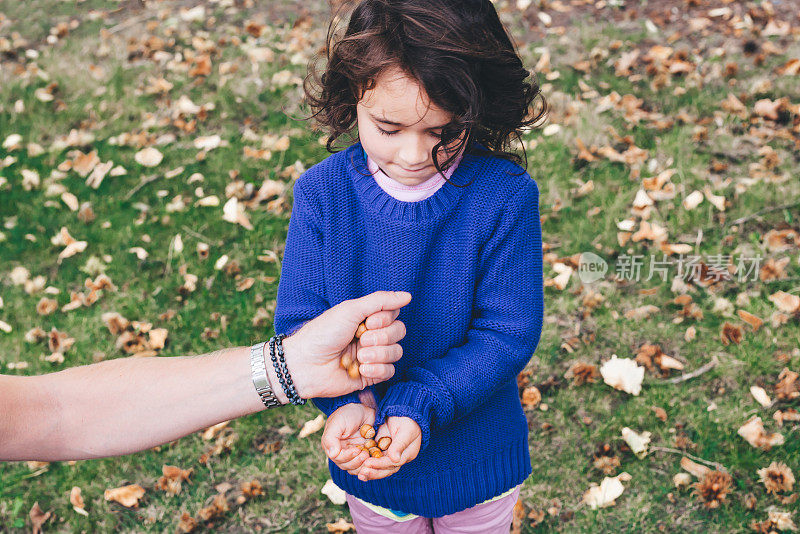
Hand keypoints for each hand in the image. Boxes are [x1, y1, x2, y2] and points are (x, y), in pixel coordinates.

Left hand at [282, 291, 410, 397]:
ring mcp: (372, 356)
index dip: (386, 319)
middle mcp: (371, 336)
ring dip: (378, 354)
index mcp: (366, 319)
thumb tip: (408, 295)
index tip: (368, 322)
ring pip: (396, 352)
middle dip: (382, 337)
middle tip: (360, 339)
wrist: (305, 364)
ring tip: (359, 356)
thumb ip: (380, 301)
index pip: (394, 315)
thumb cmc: (323, 333)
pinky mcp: (370, 376)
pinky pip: (389, 372)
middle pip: (399, 332)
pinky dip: (377, 369)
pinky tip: (361, 369)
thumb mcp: (350, 310)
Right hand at [321, 403, 374, 475]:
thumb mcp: (337, 423)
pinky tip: (375, 458)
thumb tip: (331, 454)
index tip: (357, 449)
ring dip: (364, 464)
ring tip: (369, 454)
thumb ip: (331, 438)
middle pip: (348, 466)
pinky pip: (367, 464)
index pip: (339, 459)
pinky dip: (371, 464)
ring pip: (357, 468)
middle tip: (365, 453)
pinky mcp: (365, 453)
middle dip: (357, 461)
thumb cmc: (347, 413)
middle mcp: (342, 453)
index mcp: (333, 447)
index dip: (348, 457)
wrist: (363, 406)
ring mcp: (354, 454)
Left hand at [357, 416, 421, 481]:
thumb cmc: (407, 420)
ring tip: (360, 475)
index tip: (368, 463)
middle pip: (387, 469)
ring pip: (381, 468)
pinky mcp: (383, 451)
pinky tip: (359, 468)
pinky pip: (376, 460)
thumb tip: (395, 459)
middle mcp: (399, 457)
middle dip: (374, 472)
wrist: (402, 411)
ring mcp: (391, 455)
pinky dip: (369, 465)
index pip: (393, 463)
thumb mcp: (406, 431)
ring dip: (371, 472)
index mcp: (408, 454)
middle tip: (362, 473)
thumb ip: (399, 444)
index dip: (380, 464)